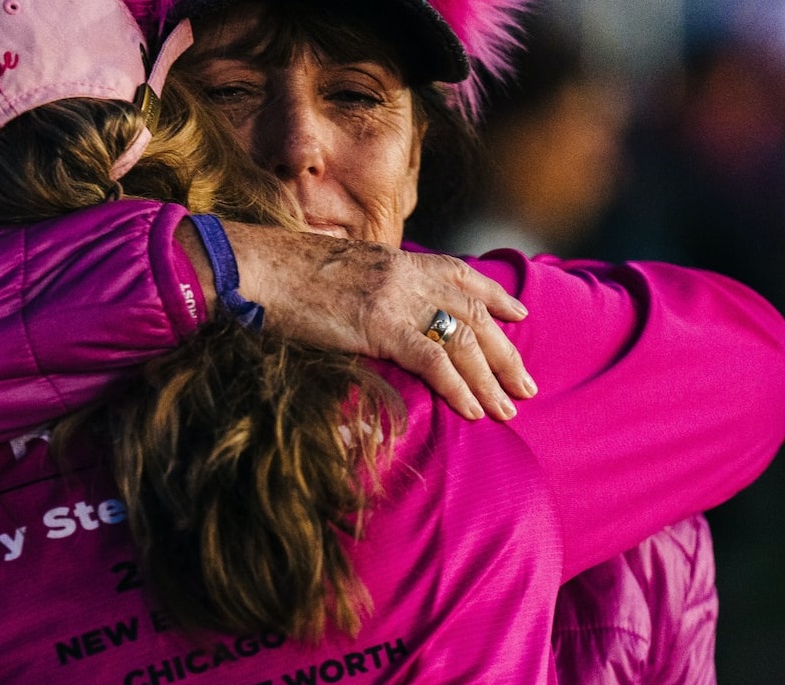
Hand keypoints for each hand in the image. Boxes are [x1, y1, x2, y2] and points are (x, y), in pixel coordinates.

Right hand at [219, 222, 535, 419]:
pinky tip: (473, 410)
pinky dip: (458, 387)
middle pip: (474, 315)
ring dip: (490, 379)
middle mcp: (408, 276)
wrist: (257, 267)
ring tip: (508, 408)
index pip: (462, 275)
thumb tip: (382, 309)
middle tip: (527, 385)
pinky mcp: (380, 326)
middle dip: (505, 353)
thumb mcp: (344, 271)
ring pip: (463, 340)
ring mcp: (396, 299)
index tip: (519, 315)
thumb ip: (374, 286)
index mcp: (400, 261)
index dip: (495, 297)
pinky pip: (432, 360)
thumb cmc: (287, 274)